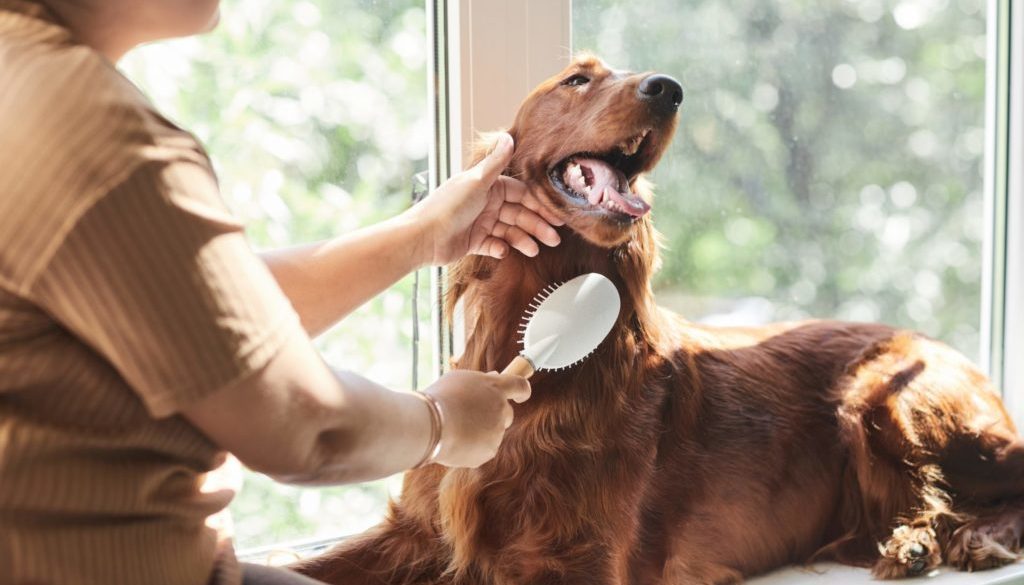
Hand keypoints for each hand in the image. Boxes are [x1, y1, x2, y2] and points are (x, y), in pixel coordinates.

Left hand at [407, 132, 564, 265]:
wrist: (422, 237)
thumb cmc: (447, 207)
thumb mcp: (476, 181)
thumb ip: (495, 162)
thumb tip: (508, 136)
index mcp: (488, 186)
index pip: (521, 194)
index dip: (538, 204)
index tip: (555, 215)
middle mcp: (485, 203)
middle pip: (518, 214)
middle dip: (536, 226)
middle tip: (554, 238)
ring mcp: (480, 223)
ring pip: (509, 231)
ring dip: (523, 239)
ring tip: (534, 250)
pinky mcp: (473, 242)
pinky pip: (494, 245)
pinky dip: (501, 248)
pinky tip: (505, 251)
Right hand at [423, 370, 530, 467]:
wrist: (429, 424)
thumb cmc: (439, 398)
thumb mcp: (458, 380)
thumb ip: (480, 380)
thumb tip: (495, 376)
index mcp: (495, 387)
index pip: (519, 386)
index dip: (522, 391)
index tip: (521, 396)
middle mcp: (501, 408)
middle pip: (507, 413)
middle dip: (495, 416)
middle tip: (473, 417)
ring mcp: (497, 431)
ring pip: (492, 432)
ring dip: (479, 432)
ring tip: (453, 429)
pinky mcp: (490, 450)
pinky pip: (483, 449)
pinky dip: (472, 447)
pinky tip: (455, 442)